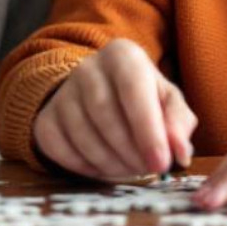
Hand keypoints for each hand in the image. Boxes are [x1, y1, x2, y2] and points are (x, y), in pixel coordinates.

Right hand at [32, 38, 197, 179]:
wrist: (99, 94)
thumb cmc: (142, 99)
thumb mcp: (168, 102)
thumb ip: (178, 124)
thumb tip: (180, 152)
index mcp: (122, 55)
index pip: (133, 90)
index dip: (148, 131)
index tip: (161, 163)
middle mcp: (87, 68)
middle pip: (105, 114)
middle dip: (130, 151)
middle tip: (147, 170)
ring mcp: (62, 93)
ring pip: (82, 134)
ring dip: (110, 162)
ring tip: (130, 169)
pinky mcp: (46, 118)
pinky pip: (60, 148)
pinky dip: (85, 166)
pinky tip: (104, 167)